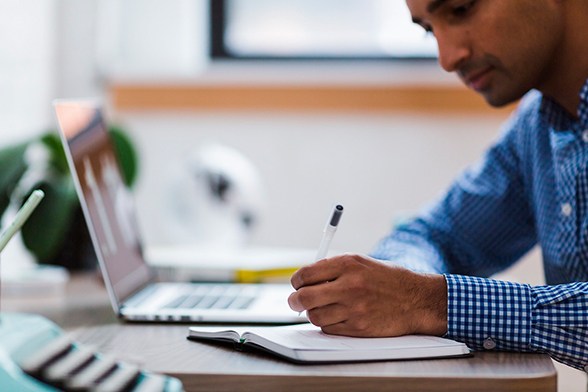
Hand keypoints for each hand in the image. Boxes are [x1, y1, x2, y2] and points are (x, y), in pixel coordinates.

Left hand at [288, 254, 447, 336]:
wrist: (417, 299)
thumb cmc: (387, 279)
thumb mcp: (361, 263)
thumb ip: (332, 269)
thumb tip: (304, 280)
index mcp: (348, 264)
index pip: (305, 274)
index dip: (296, 281)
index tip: (297, 284)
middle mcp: (349, 285)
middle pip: (304, 297)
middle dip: (295, 301)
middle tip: (296, 302)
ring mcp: (354, 308)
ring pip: (314, 316)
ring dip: (313, 313)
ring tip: (322, 308)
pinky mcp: (358, 328)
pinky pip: (329, 328)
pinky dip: (327, 324)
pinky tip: (337, 316)